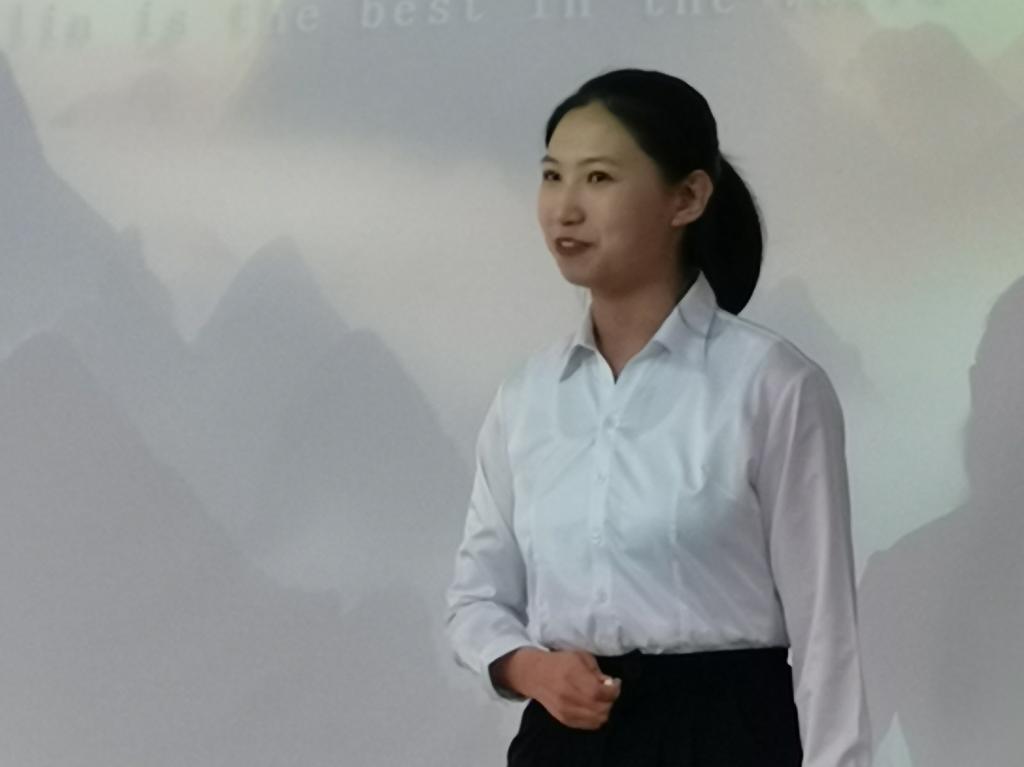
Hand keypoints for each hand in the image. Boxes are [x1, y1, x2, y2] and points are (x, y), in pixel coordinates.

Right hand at [497, 648, 621, 729]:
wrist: (535, 675)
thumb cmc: (560, 661)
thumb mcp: (580, 656)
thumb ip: (596, 670)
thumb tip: (609, 684)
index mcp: (573, 676)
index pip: (600, 692)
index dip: (614, 690)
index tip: (616, 682)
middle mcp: (569, 696)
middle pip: (601, 708)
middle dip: (611, 700)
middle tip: (609, 690)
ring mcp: (566, 711)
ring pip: (598, 719)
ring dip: (605, 710)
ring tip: (602, 699)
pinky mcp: (565, 720)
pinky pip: (589, 725)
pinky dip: (596, 718)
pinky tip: (594, 707)